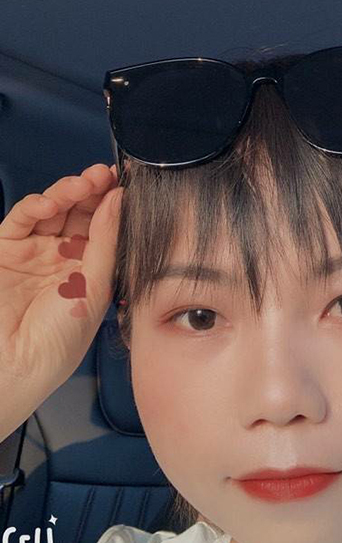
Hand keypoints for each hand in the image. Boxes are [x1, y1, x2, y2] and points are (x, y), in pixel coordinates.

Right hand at [0, 163, 122, 438]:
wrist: (13, 366)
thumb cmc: (57, 343)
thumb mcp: (93, 289)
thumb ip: (105, 242)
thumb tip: (118, 199)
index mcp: (91, 269)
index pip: (106, 226)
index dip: (115, 203)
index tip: (129, 182)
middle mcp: (64, 257)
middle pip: (82, 211)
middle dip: (95, 191)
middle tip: (107, 175)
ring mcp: (35, 251)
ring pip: (55, 209)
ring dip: (69, 192)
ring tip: (85, 183)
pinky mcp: (7, 248)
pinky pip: (22, 218)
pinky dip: (36, 205)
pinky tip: (51, 202)